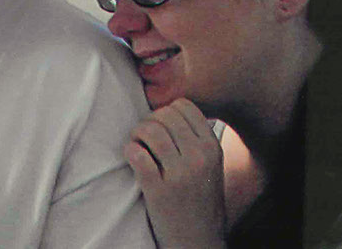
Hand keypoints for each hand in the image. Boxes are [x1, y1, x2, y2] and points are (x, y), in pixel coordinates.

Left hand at [125, 98, 225, 248]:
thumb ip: (195, 138)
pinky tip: (132, 157)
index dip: (165, 111)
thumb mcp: (210, 164)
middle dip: (148, 121)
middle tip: (143, 137)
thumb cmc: (199, 198)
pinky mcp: (159, 191)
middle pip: (163, 115)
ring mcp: (180, 175)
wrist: (197, 240)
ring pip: (150, 130)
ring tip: (137, 146)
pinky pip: (137, 155)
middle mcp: (199, 158)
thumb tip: (169, 108)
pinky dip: (129, 151)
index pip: (183, 106)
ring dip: (136, 134)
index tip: (159, 126)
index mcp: (212, 147)